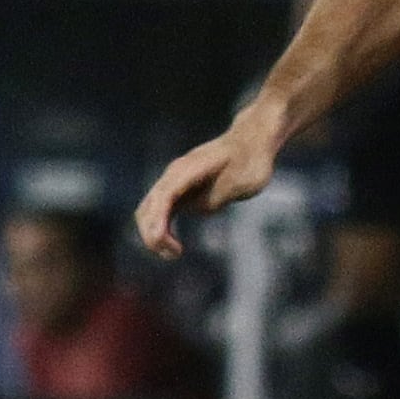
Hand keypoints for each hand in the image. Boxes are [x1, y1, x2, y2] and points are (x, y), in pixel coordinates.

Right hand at [135, 117, 282, 260]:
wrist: (251, 143)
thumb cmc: (250, 162)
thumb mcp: (241, 183)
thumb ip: (215, 196)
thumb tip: (196, 207)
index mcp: (187, 170)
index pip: (163, 197)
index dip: (158, 222)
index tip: (165, 243)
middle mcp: (174, 174)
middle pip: (148, 206)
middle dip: (153, 234)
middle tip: (174, 255)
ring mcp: (174, 181)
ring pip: (149, 210)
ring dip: (154, 234)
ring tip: (173, 254)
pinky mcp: (179, 189)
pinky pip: (160, 211)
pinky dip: (160, 228)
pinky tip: (174, 245)